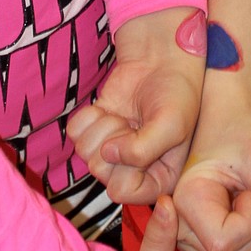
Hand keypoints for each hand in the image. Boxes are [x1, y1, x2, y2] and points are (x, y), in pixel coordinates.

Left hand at [67, 9, 202, 204]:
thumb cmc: (176, 92)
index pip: (125, 192)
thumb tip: (107, 155)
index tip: (141, 140)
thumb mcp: (172, 125)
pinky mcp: (94, 129)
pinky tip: (107, 109)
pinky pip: (73, 134)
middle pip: (101, 173)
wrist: (161, 58)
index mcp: (159, 178)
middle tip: (133, 123)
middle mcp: (134, 170)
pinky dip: (87, 118)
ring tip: (123, 116)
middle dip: (114, 142)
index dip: (127, 166)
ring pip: (85, 155)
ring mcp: (111, 150)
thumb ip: (142, 151)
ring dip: (102, 128)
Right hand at [174, 100, 250, 250]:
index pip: (223, 245)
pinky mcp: (196, 242)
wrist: (229, 123)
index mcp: (185, 201)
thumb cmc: (245, 136)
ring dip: (250, 242)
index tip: (249, 189)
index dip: (250, 222)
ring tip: (245, 203)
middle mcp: (176, 225)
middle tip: (250, 195)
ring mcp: (185, 236)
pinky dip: (243, 250)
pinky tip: (245, 220)